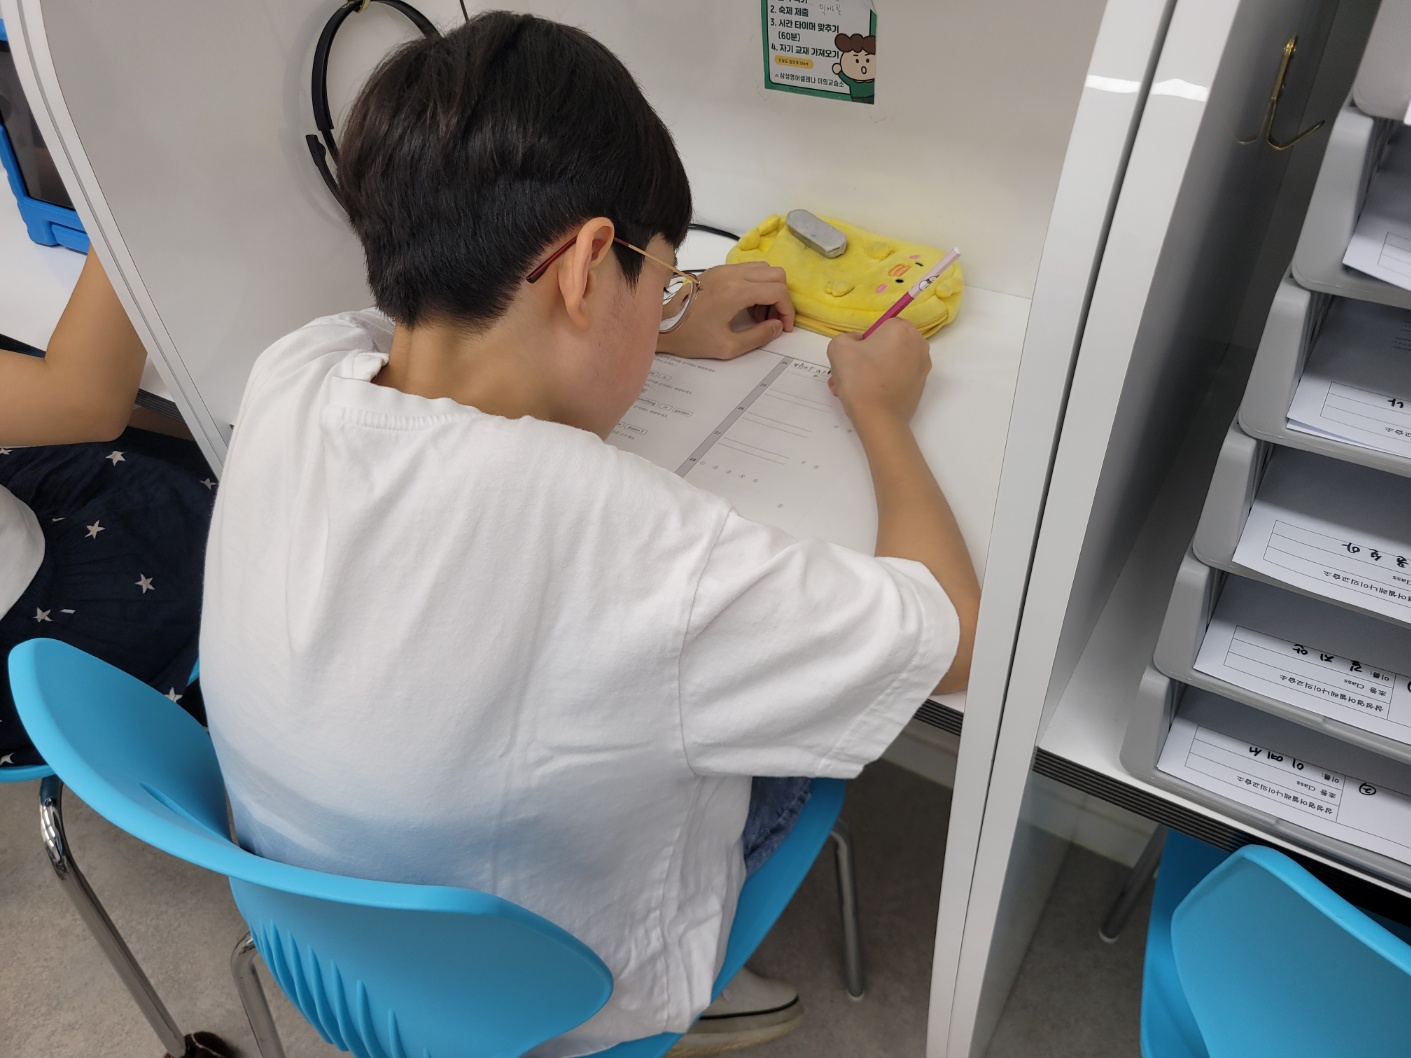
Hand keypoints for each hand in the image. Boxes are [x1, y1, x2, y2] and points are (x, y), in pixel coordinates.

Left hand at [655, 262, 794, 359]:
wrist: (662, 325)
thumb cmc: (690, 338)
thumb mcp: (727, 347)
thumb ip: (758, 337)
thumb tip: (777, 327)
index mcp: (735, 292)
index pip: (777, 290)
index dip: (787, 309)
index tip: (784, 327)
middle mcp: (732, 274)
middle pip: (776, 274)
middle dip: (781, 297)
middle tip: (772, 320)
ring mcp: (724, 269)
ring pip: (763, 268)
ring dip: (769, 289)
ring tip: (759, 314)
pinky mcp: (717, 270)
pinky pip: (748, 270)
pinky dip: (756, 284)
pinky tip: (746, 306)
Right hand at [826, 319, 930, 433]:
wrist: (879, 419)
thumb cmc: (860, 379)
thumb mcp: (839, 348)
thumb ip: (846, 337)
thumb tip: (859, 343)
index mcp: (902, 329)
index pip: (879, 326)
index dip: (863, 341)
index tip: (853, 357)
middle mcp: (918, 344)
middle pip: (886, 344)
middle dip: (866, 357)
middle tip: (849, 374)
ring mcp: (922, 367)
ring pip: (890, 362)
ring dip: (871, 371)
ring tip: (853, 388)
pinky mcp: (920, 386)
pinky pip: (897, 377)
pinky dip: (883, 383)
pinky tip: (867, 397)